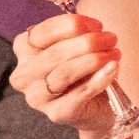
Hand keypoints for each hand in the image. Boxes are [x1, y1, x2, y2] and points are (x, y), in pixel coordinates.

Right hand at [10, 10, 120, 138]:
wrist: (93, 107)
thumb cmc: (82, 71)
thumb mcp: (76, 46)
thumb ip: (78, 35)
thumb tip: (93, 29)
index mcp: (24, 50)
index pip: (44, 32)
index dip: (73, 25)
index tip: (97, 25)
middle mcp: (24, 75)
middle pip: (55, 53)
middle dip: (88, 42)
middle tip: (111, 38)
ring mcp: (38, 97)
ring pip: (65, 73)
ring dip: (93, 60)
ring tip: (114, 53)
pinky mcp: (57, 113)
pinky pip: (80, 93)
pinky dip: (100, 79)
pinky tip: (113, 69)